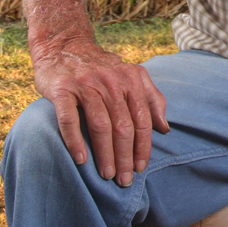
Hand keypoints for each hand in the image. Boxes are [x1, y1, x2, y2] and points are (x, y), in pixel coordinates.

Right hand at [31, 35, 168, 185]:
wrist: (64, 46)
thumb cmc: (100, 69)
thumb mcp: (131, 77)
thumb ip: (151, 99)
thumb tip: (165, 129)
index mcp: (131, 80)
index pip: (142, 119)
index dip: (143, 146)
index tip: (141, 167)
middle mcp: (111, 82)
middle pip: (123, 126)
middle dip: (126, 156)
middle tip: (124, 179)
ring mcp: (86, 85)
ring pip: (100, 125)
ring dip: (105, 153)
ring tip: (107, 174)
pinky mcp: (62, 89)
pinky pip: (69, 119)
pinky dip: (75, 141)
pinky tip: (80, 159)